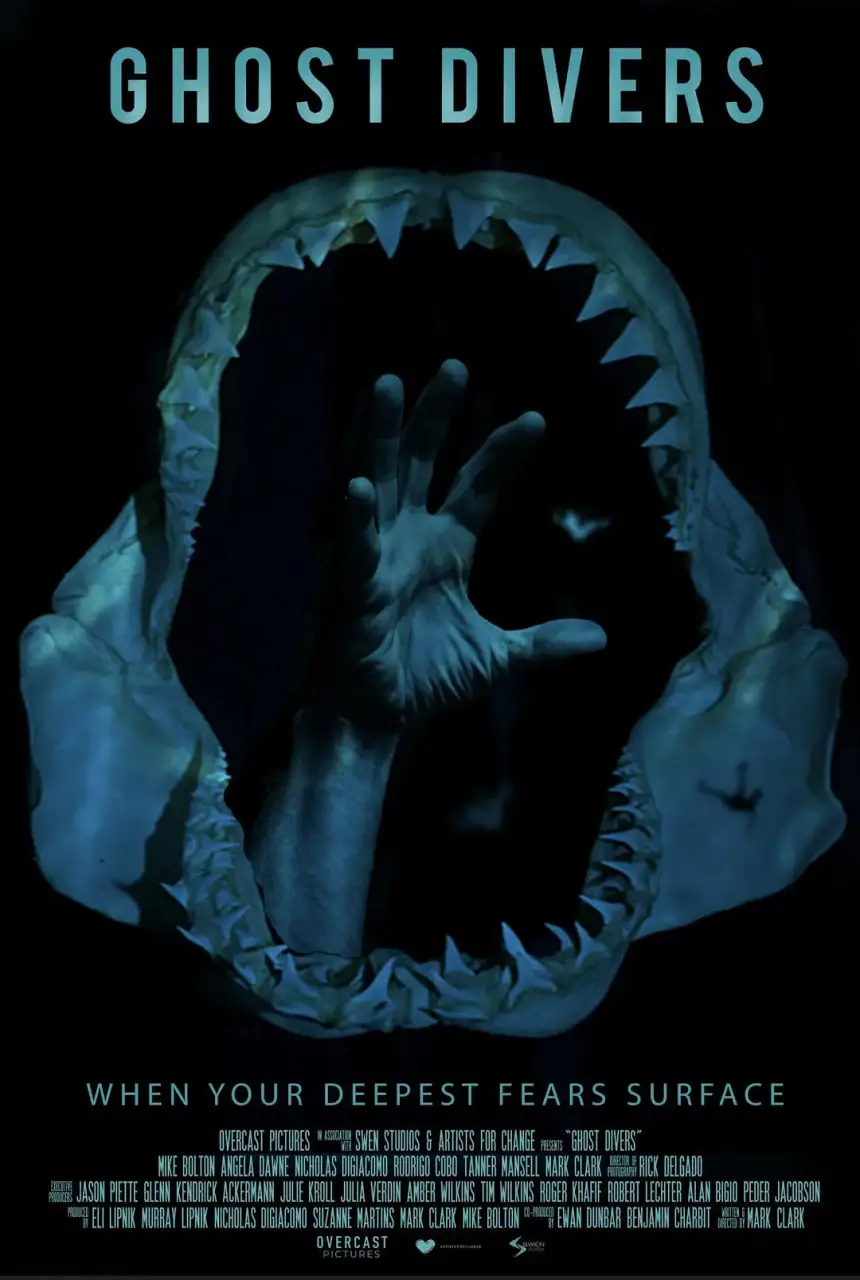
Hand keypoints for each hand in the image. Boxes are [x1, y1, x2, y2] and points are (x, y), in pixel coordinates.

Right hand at [333, 359, 606, 725]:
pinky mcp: (352, 589)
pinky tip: (359, 484)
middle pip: (422, 464)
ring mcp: (376, 557)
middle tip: (457, 366)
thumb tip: (602, 637)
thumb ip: (543, 642)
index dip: (501, 453)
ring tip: (390, 383)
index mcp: (445, 548)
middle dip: (435, 416)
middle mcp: (408, 539)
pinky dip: (355, 519)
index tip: (535, 419)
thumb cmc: (424, 680)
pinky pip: (354, 549)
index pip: (476, 487)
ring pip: (379, 481)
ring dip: (382, 435)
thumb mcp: (496, 657)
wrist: (376, 719)